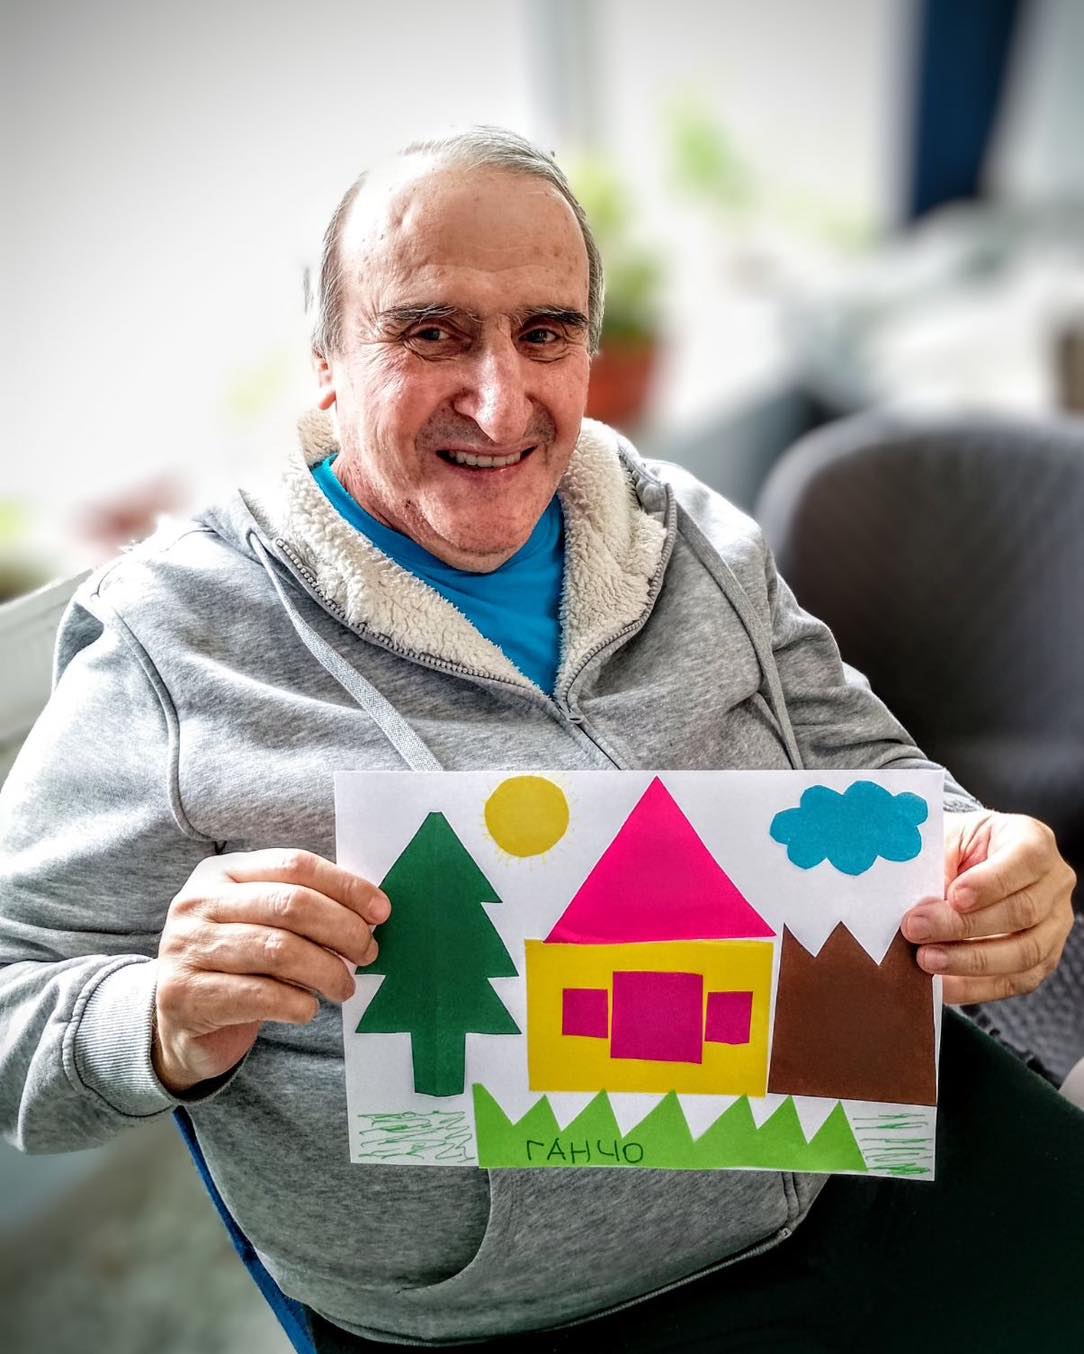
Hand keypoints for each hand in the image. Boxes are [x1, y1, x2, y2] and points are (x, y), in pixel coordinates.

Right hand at [153, 849, 388, 1093]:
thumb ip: (301, 908)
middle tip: (367, 953)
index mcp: (222, 872)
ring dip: (325, 971)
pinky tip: (309, 1008)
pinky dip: (297, 1003)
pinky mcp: (183, 994)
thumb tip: (369, 913)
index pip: (294, 864)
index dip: (345, 886)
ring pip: (278, 950)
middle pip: (290, 904)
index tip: (381, 911)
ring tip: (344, 987)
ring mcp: (186, 947)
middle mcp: (198, 903)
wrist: (178, 1023)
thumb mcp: (260, 922)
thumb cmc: (235, 965)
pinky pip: (258, 995)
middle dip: (342, 928)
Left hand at [902, 811, 1075, 1003]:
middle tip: (917, 929)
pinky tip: (942, 985)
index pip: (1025, 860)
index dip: (990, 882)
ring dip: (969, 961)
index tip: (953, 896)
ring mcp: (1054, 924)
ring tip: (926, 960)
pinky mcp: (1043, 958)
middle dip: (964, 926)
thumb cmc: (959, 847)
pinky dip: (976, 987)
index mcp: (1033, 841)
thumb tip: (919, 900)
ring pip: (1024, 953)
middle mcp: (1054, 883)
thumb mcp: (947, 836)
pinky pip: (1016, 982)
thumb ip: (938, 859)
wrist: (970, 862)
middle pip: (1022, 912)